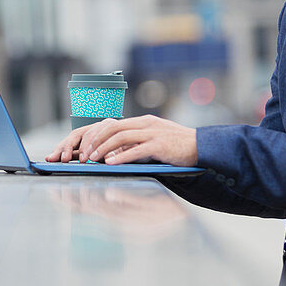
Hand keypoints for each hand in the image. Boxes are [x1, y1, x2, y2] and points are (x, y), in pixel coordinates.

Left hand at [44, 115, 197, 166]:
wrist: (202, 147)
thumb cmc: (177, 147)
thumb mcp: (153, 141)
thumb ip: (135, 144)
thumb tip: (112, 154)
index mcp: (142, 122)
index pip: (111, 123)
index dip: (95, 135)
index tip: (84, 148)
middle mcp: (145, 124)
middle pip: (111, 127)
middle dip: (94, 141)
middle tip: (83, 155)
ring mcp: (152, 133)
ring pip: (120, 136)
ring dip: (103, 148)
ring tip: (92, 159)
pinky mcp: (160, 145)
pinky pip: (135, 149)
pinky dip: (120, 156)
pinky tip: (110, 163)